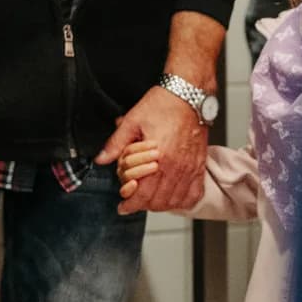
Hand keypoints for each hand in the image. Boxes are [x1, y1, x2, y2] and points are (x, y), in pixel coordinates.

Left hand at [96, 86, 208, 215]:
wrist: (188, 94)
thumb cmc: (162, 105)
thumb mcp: (132, 121)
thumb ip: (115, 143)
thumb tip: (101, 159)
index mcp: (158, 157)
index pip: (143, 194)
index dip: (130, 205)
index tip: (123, 207)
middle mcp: (177, 167)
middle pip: (158, 201)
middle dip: (143, 205)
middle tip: (133, 201)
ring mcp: (190, 168)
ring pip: (175, 201)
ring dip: (160, 205)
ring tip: (149, 200)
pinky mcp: (200, 166)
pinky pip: (193, 193)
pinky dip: (182, 200)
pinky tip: (173, 198)